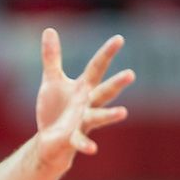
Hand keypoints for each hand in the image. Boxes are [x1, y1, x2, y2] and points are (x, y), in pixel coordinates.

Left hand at [35, 28, 135, 172]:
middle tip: (130, 74)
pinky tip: (93, 149)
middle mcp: (87, 104)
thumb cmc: (55, 110)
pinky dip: (85, 144)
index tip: (119, 38)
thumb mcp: (52, 81)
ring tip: (123, 113)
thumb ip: (52, 58)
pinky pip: (80, 141)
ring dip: (109, 115)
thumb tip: (49, 30)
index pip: (97, 67)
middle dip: (116, 84)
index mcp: (84, 88)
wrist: (50, 141)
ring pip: (98, 117)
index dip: (107, 53)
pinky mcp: (73, 139)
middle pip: (104, 92)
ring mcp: (82, 122)